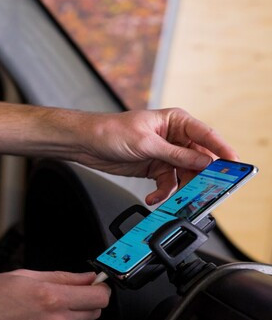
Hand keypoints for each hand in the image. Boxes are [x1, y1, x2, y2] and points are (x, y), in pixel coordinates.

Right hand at [0, 270, 110, 319]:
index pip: (98, 296)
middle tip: (67, 295)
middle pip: (95, 314)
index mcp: (49, 297)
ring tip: (54, 312)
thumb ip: (60, 277)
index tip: (94, 285)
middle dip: (86, 302)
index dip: (99, 288)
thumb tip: (85, 278)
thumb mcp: (21, 276)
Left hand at [72, 108, 238, 204]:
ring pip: (185, 175)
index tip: (234, 164)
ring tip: (175, 198)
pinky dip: (163, 193)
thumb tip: (204, 162)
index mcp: (175, 121)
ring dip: (181, 188)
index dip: (222, 150)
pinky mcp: (155, 168)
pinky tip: (154, 198)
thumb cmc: (111, 131)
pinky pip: (168, 184)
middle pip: (199, 158)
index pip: (206, 135)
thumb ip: (176, 154)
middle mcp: (174, 137)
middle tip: (207, 189)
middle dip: (202, 175)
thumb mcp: (146, 143)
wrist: (86, 143)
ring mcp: (165, 154)